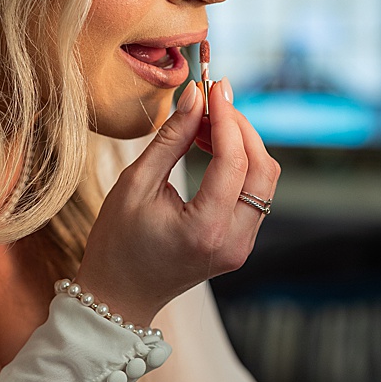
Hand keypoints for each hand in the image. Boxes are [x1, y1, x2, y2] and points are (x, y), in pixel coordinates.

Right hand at [73, 80, 279, 326]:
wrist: (119, 295)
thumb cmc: (115, 243)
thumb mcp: (134, 186)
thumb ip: (169, 140)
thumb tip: (194, 98)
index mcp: (205, 229)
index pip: (233, 161)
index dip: (227, 118)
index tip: (214, 86)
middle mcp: (234, 241)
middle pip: (262, 169)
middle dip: (241, 128)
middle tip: (212, 101)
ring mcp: (243, 246)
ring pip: (265, 181)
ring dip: (242, 145)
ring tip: (204, 124)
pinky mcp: (242, 244)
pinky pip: (254, 194)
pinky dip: (239, 165)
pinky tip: (210, 148)